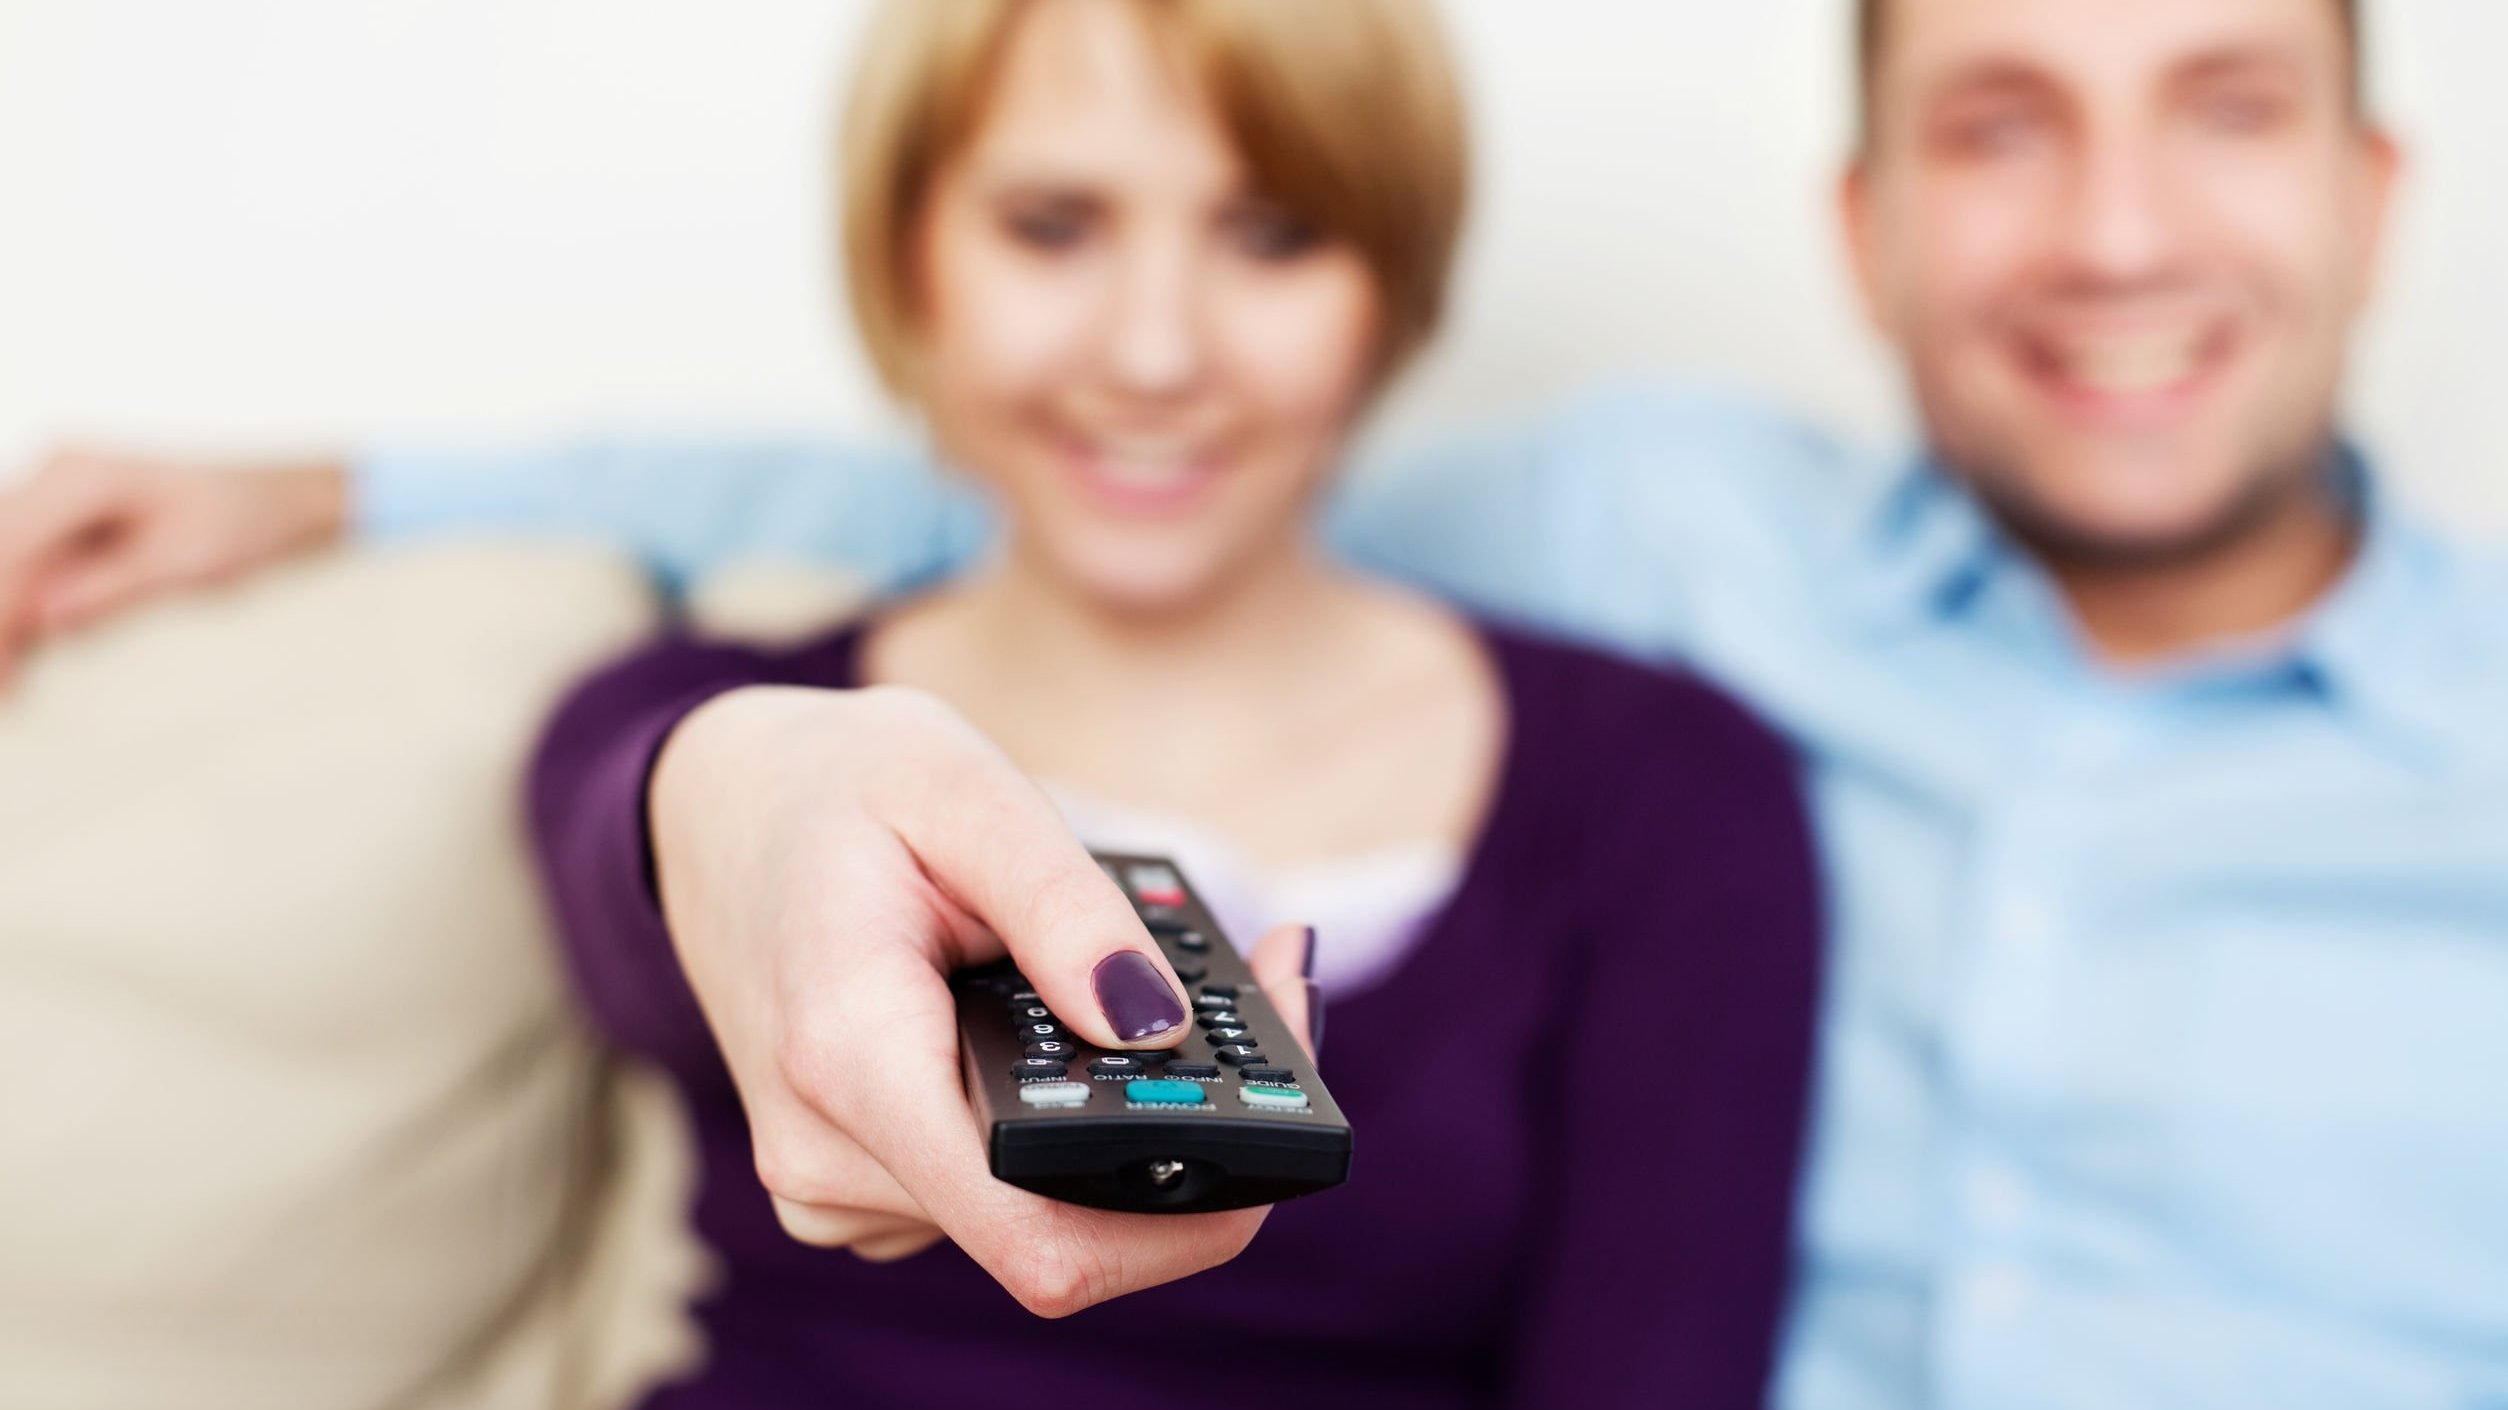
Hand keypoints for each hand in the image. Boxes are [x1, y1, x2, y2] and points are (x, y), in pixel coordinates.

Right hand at [0, 447, 347, 686]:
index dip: (0, 615)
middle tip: (9, 692)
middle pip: (2, 557)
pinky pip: (33, 570)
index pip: (10, 548)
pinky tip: (27, 669)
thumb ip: (112, 587)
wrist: (284, 501)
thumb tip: (47, 618)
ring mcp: (60, 496)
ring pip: (10, 566)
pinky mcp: (71, 523)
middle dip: (2, 625)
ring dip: (10, 626)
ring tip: (14, 692)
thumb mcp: (185, 561)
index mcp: (81, 474)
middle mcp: (59, 474)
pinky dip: (28, 617)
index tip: (6, 676)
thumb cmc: (247, 520)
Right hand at [648, 684, 1315, 1312]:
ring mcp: (839, 1187)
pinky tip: (1086, 1017)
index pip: (1043, 1237)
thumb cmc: (834, 783)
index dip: (1189, 1211)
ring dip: (1133, 1124)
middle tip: (1270, 982)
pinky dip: (1072, 1122)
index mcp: (851, 1061)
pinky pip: (1004, 1189)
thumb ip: (1063, 908)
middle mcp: (832, 1161)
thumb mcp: (957, 784)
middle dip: (1190, 1139)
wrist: (711, 811)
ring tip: (1160, 976)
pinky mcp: (863, 1183)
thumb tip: (1156, 1026)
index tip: (1278, 1110)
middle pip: (1067, 1231)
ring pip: (1043, 1215)